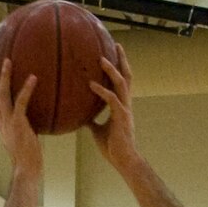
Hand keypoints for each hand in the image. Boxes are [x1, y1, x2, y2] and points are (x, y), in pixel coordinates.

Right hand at [0, 59, 41, 177]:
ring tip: (8, 61)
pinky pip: (21, 102)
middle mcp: (1, 122)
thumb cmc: (28, 157)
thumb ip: (23, 127)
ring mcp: (8, 122)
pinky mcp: (18, 123)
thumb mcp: (22, 138)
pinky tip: (33, 78)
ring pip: (2, 95)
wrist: (26, 168)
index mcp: (0, 126)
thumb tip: (33, 120)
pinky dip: (26, 89)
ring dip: (4, 77)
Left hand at [86, 52, 139, 168]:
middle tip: (116, 45)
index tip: (114, 52)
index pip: (123, 81)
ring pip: (122, 84)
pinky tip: (91, 85)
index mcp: (121, 106)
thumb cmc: (112, 147)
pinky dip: (102, 91)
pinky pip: (111, 100)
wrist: (123, 161)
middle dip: (123, 60)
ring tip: (101, 59)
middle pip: (127, 76)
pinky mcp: (121, 117)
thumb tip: (80, 117)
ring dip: (112, 70)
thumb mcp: (98, 130)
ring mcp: (125, 110)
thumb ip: (91, 120)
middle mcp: (125, 104)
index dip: (120, 67)